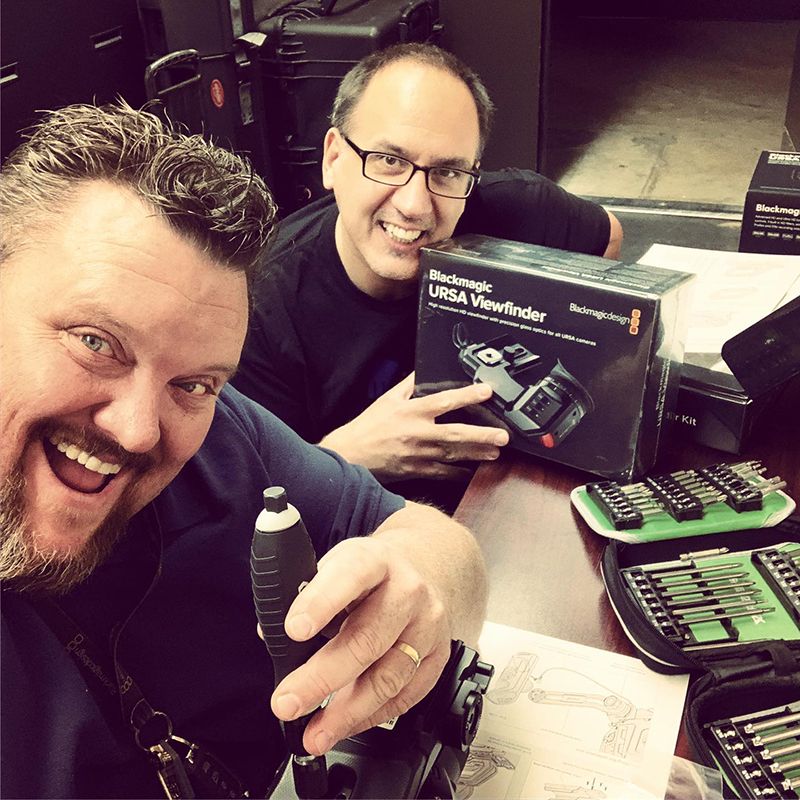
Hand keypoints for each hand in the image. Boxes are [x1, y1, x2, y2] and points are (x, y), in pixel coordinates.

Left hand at [269, 534, 452, 755]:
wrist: (424, 569)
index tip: (293, 631)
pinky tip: (345, 724)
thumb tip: (273, 638)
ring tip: (315, 732)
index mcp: (374, 561)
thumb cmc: (370, 574)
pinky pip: (406, 697)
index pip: (349, 576)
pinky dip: (371, 717)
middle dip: (322, 678)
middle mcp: (406, 591)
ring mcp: (426, 625)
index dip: (320, 603)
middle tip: (287, 703)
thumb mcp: (336, 567)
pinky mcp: (438, 656)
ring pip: (388, 676)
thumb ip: (304, 597)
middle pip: (367, 639)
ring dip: (346, 712)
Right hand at [319, 372, 509, 480]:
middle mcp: (417, 433)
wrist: (351, 455)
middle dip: (481, 435)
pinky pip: (443, 474)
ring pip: (453, 455)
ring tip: (495, 453)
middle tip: (502, 436)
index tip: (486, 391)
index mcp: (411, 412)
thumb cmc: (369, 426)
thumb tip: (423, 369)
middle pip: (455, 433)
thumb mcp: (387, 399)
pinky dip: (458, 474)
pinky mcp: (416, 471)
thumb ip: (409, 384)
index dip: (467, 396)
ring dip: (476, 454)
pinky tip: (472, 472)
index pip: (444, 401)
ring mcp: (418, 455)